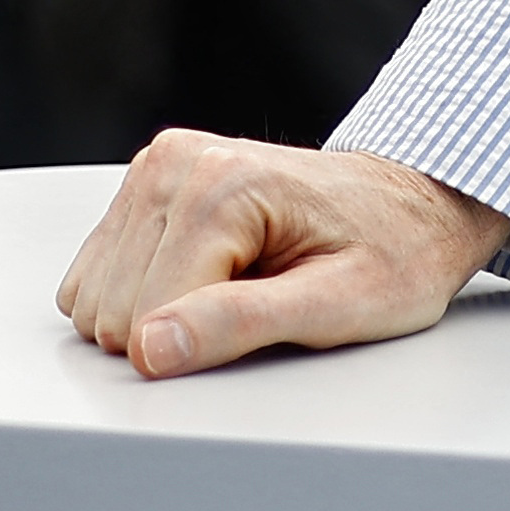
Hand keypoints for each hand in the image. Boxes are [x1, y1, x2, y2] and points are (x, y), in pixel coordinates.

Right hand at [56, 132, 509, 378]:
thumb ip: (243, 324)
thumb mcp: (343, 303)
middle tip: (261, 296)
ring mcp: (158, 167)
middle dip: (181, 325)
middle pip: (113, 310)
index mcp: (225, 185)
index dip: (206, 343)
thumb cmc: (395, 252)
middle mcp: (180, 162)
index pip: (149, 320)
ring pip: (94, 297)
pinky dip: (144, 290)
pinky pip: (96, 276)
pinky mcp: (146, 184)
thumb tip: (150, 348)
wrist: (415, 204)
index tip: (274, 313)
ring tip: (242, 280)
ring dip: (160, 308)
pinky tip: (210, 271)